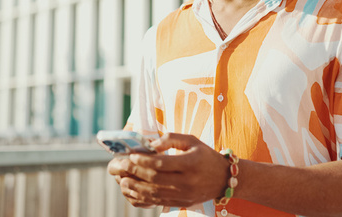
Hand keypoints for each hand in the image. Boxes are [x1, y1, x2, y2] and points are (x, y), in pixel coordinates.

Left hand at [108, 133, 229, 207]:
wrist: (223, 179)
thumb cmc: (205, 155)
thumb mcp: (191, 140)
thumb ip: (170, 139)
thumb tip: (149, 146)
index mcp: (190, 163)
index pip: (161, 164)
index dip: (143, 161)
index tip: (130, 156)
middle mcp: (187, 181)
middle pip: (154, 179)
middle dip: (133, 172)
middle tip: (118, 166)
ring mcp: (183, 194)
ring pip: (154, 193)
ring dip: (134, 188)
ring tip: (121, 181)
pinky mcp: (180, 202)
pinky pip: (157, 202)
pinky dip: (142, 198)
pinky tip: (131, 191)